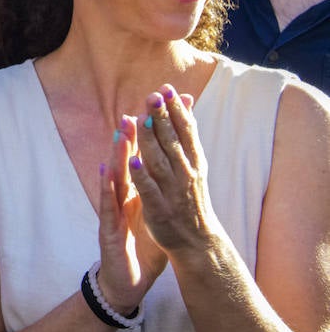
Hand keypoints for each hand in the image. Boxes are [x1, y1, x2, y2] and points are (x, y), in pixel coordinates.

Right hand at [96, 114, 167, 313]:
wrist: (128, 280)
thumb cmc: (143, 248)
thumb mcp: (157, 218)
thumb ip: (163, 196)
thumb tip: (182, 178)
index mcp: (137, 194)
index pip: (144, 161)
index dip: (152, 139)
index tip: (163, 116)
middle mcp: (123, 198)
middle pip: (127, 163)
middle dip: (132, 138)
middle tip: (136, 110)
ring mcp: (113, 210)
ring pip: (114, 177)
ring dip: (117, 155)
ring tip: (121, 132)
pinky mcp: (107, 227)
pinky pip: (107, 204)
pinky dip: (106, 186)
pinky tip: (104, 169)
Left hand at [130, 84, 219, 262]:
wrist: (199, 242)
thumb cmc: (192, 197)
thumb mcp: (194, 164)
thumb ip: (186, 134)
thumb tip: (186, 100)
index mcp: (194, 162)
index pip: (186, 132)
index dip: (177, 110)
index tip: (167, 88)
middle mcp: (186, 174)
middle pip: (173, 142)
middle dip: (163, 119)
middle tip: (153, 96)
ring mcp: (173, 192)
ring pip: (160, 163)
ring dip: (150, 141)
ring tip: (140, 119)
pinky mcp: (159, 209)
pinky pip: (149, 190)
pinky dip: (142, 176)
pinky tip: (133, 161)